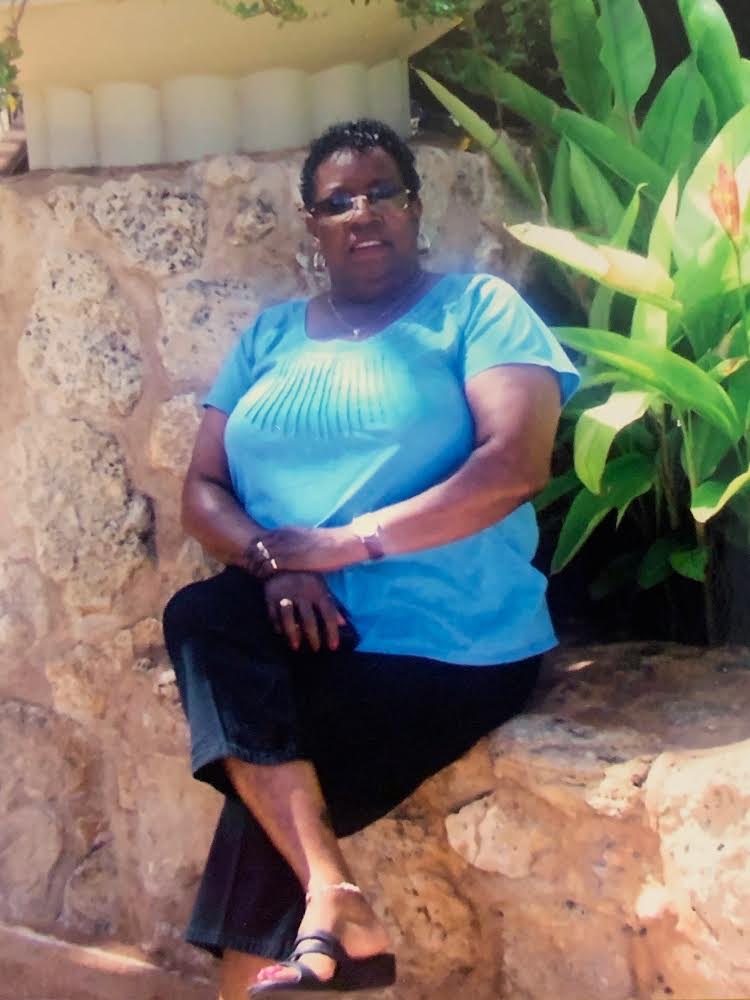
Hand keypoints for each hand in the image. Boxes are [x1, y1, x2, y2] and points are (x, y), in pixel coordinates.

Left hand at [247, 526, 361, 578]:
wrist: (342, 545)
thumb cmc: (328, 544)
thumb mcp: (307, 538)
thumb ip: (294, 542)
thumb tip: (286, 550)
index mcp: (286, 530)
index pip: (261, 538)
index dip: (256, 549)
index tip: (254, 560)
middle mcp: (282, 537)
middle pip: (256, 546)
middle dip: (251, 557)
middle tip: (251, 570)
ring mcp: (285, 548)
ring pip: (259, 557)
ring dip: (256, 566)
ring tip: (257, 577)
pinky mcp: (290, 561)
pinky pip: (268, 567)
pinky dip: (264, 574)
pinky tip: (266, 581)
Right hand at [264, 572, 345, 651]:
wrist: (281, 562)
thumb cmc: (306, 577)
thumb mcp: (321, 587)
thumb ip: (332, 606)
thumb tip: (344, 624)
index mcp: (317, 591)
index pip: (328, 613)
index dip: (332, 631)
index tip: (333, 647)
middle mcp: (302, 594)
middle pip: (308, 618)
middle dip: (313, 636)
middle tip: (316, 649)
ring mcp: (285, 595)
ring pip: (288, 617)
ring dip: (292, 633)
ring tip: (296, 647)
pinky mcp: (270, 597)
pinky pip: (273, 614)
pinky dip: (276, 625)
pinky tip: (281, 633)